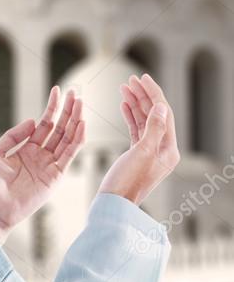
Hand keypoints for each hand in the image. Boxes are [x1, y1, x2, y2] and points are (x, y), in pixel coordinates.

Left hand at [0, 86, 84, 244]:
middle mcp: (40, 156)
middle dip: (68, 111)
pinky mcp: (55, 177)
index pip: (44, 124)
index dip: (52, 108)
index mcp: (26, 149)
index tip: (57, 91)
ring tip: (81, 104)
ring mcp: (49, 166)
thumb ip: (13, 135)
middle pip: (59, 129)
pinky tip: (81, 125)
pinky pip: (69, 156)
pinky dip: (77, 141)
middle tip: (76, 93)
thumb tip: (33, 120)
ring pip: (67, 139)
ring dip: (75, 121)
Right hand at [98, 73, 179, 204]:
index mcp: (168, 149)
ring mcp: (149, 152)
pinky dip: (129, 116)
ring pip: (144, 120)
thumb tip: (161, 107)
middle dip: (143, 95)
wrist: (114, 204)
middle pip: (154, 114)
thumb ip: (153, 128)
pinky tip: (123, 105)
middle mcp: (162, 149)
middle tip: (131, 79)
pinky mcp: (136, 155)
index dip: (153, 93)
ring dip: (135, 103)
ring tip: (124, 87)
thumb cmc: (127, 182)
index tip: (142, 78)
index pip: (163, 113)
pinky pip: (136, 130)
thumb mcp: (142, 152)